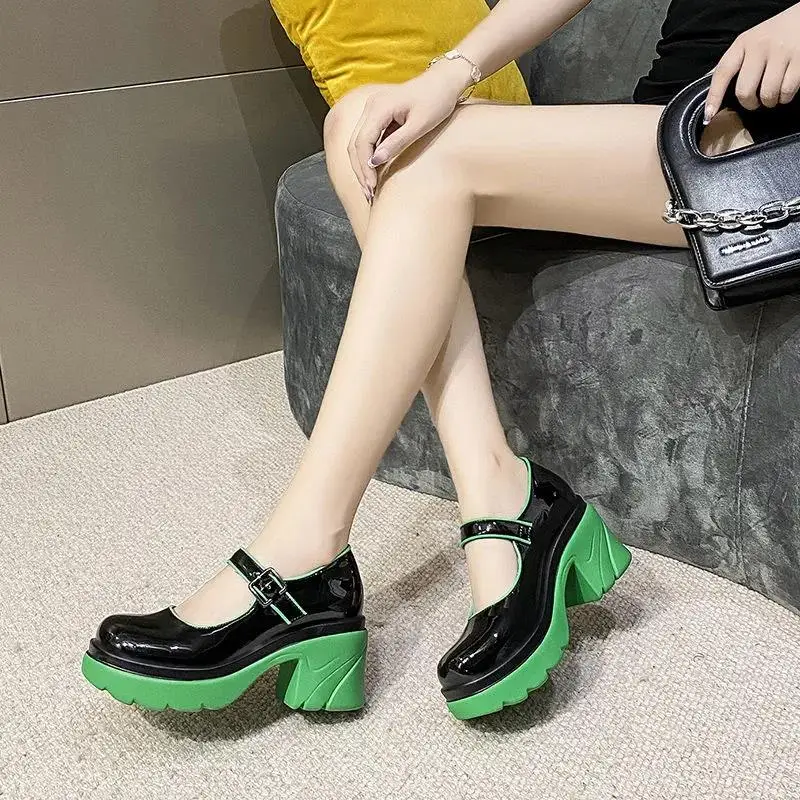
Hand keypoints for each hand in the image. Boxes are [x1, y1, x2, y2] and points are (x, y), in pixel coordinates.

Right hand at [347, 59, 473, 201]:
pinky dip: (368, 157)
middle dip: (360, 170)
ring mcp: (373, 109)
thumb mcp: (420, 125)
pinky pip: (367, 139)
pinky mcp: (378, 114)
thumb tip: (375, 162)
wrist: (444, 81)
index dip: (364, 167)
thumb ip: (397, 143)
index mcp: (379, 107)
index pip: (362, 142)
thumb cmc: (436, 100)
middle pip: (355, 144)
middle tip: (368, 194)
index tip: (372, 186)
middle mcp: (371, 106)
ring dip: (362, 166)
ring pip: (358, 143)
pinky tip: (374, 172)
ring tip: (369, 187)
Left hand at [705, 3, 799, 122]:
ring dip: (769, 102)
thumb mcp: (752, 41)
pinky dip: (785, 97)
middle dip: (749, 103)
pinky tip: (784, 91)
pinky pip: (787, 91)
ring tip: (771, 96)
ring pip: (767, 94)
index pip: (722, 72)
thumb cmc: (777, 34)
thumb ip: (737, 62)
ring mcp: (781, 52)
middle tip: (754, 102)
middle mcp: (760, 47)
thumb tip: (716, 93)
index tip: (709, 114)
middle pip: (744, 91)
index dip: (714, 96)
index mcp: (743, 43)